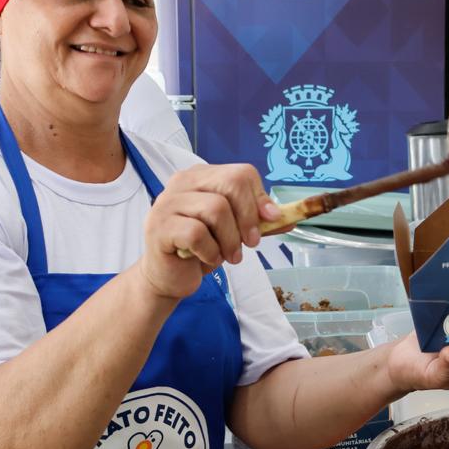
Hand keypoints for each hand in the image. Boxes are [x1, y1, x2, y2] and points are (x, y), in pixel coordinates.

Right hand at [139, 163, 280, 298]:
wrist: (169, 276)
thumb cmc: (201, 249)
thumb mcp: (234, 231)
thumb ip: (258, 222)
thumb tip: (289, 217)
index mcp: (202, 176)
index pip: (241, 173)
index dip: (260, 197)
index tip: (270, 220)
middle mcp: (182, 182)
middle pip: (231, 183)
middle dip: (248, 217)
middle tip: (251, 243)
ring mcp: (167, 202)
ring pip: (216, 209)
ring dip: (230, 239)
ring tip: (228, 255)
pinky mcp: (159, 226)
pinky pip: (196, 233)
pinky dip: (210, 251)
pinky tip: (207, 258)